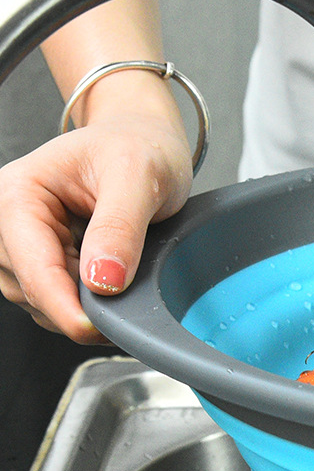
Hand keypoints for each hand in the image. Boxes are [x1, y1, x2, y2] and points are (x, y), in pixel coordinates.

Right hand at [0, 113, 191, 342]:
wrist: (144, 142)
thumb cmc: (138, 147)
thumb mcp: (138, 175)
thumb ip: (120, 226)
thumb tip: (104, 279)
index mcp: (18, 192)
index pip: (29, 263)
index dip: (62, 303)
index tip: (96, 328)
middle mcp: (10, 220)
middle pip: (31, 289)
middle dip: (77, 308)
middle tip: (129, 307)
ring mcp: (25, 245)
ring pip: (41, 303)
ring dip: (82, 309)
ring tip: (125, 284)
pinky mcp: (46, 262)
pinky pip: (58, 301)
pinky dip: (85, 306)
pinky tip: (114, 288)